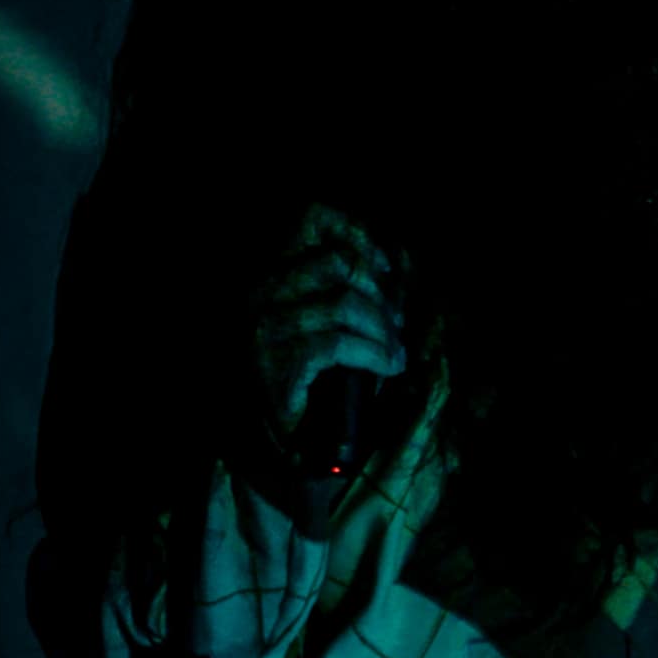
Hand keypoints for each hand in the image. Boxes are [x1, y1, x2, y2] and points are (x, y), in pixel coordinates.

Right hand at [254, 207, 411, 472]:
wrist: (270, 439)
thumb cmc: (304, 375)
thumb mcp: (323, 320)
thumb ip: (347, 288)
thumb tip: (395, 265)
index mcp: (271, 272)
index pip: (311, 218)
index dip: (359, 233)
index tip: (388, 267)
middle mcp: (259, 292)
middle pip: (339, 263)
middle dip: (381, 294)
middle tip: (398, 324)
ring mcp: (263, 328)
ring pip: (343, 304)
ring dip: (383, 330)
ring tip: (397, 352)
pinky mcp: (274, 364)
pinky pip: (337, 344)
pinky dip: (374, 353)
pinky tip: (388, 366)